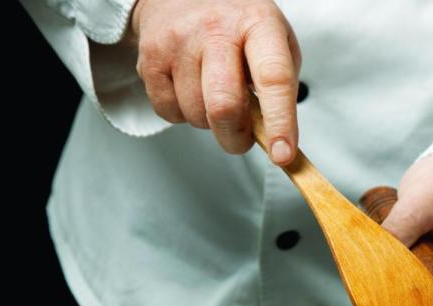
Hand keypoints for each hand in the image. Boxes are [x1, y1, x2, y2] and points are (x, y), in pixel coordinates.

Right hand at [130, 0, 300, 164]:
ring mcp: (179, 42)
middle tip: (242, 139)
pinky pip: (169, 112)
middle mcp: (217, 30)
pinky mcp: (150, 56)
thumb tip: (277, 137)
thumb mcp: (274, 39)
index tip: (282, 154)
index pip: (274, 78)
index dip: (280, 122)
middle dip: (236, 138)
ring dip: (210, 122)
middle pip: (224, 106)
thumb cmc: (237, 24)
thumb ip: (280, 85)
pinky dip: (184, 115)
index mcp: (258, 24)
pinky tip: (191, 90)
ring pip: (196, 115)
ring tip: (214, 96)